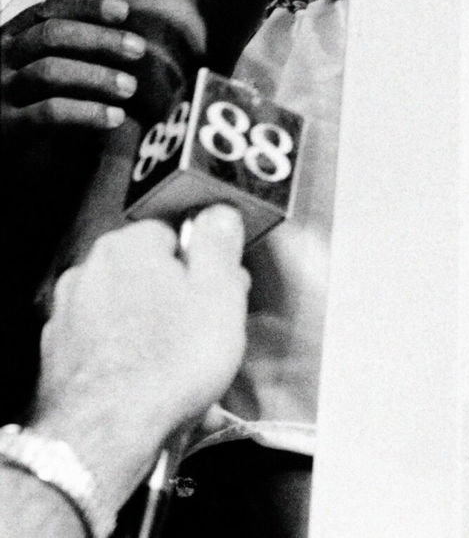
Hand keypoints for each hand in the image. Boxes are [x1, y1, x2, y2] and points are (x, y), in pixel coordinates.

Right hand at [1, 0, 145, 134]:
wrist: (0, 140)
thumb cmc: (24, 97)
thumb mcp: (36, 62)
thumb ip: (69, 46)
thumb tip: (125, 34)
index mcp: (11, 35)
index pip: (49, 10)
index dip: (87, 7)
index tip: (124, 10)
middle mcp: (2, 57)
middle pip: (51, 35)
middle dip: (99, 39)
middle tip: (138, 49)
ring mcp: (1, 90)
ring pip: (50, 71)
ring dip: (97, 76)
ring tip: (130, 86)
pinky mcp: (6, 126)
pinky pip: (49, 113)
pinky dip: (87, 112)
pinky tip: (115, 117)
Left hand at [30, 210, 249, 500]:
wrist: (106, 439)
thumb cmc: (164, 368)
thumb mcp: (220, 292)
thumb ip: (220, 242)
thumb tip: (219, 215)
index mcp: (127, 246)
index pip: (175, 235)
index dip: (205, 269)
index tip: (219, 295)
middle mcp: (89, 273)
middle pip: (150, 276)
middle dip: (180, 305)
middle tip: (206, 338)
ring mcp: (69, 317)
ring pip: (129, 317)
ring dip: (155, 338)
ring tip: (181, 374)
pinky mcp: (60, 359)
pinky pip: (108, 351)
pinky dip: (128, 365)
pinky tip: (151, 390)